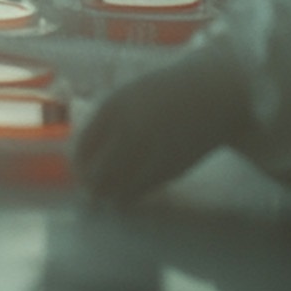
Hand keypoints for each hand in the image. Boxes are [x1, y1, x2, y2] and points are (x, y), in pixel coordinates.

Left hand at [75, 45, 251, 203]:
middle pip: (96, 171)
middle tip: (89, 190)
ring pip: (117, 187)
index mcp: (114, 107)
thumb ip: (108, 121)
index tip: (78, 169)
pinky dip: (129, 197)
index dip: (77, 163)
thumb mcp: (131, 96)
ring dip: (107, 195)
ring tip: (105, 197)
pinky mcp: (170, 167)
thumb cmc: (166, 93)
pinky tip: (126, 197)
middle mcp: (129, 129)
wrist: (213, 93)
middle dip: (89, 184)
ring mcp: (151, 150)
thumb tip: (84, 154)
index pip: (84, 145)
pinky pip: (141, 190)